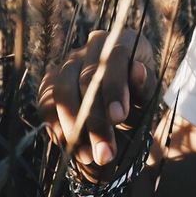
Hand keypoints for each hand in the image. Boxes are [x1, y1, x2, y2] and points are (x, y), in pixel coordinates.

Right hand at [38, 29, 157, 179]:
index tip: (119, 118)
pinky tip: (76, 151)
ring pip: (62, 93)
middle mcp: (91, 47)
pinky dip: (59, 131)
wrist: (121, 99)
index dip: (114, 87)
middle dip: (96, 119)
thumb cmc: (138, 93)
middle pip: (86, 79)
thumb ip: (145, 85)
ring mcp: (68, 63)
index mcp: (121, 40)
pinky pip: (47, 106)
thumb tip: (137, 71)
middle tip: (106, 153)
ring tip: (91, 157)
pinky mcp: (50, 83)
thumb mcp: (148, 92)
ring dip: (75, 129)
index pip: (114, 56)